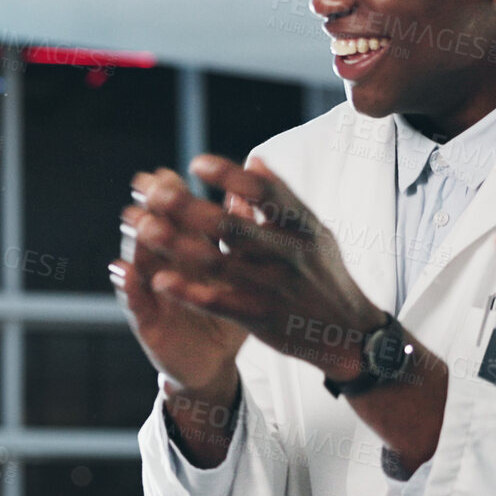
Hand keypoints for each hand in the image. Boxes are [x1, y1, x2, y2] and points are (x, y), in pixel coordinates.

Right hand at [112, 184, 248, 397]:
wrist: (214, 364)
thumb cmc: (227, 313)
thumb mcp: (238, 274)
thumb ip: (239, 235)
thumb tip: (246, 192)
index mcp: (187, 255)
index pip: (176, 219)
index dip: (170, 196)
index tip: (166, 173)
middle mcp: (164, 269)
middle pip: (154, 233)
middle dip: (147, 209)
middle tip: (142, 187)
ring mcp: (152, 295)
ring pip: (140, 263)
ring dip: (134, 242)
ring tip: (131, 220)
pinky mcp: (147, 324)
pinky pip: (136, 304)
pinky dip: (128, 288)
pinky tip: (122, 271)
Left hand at [127, 155, 382, 378]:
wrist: (350, 334)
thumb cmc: (325, 274)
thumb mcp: (315, 232)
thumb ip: (283, 200)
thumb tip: (254, 161)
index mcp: (304, 226)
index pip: (266, 193)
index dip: (230, 176)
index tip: (195, 164)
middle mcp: (290, 254)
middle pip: (233, 226)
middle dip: (189, 208)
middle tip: (154, 192)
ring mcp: (275, 288)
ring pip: (219, 264)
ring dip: (178, 245)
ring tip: (144, 228)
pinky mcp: (262, 318)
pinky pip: (220, 303)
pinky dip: (189, 291)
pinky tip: (160, 279)